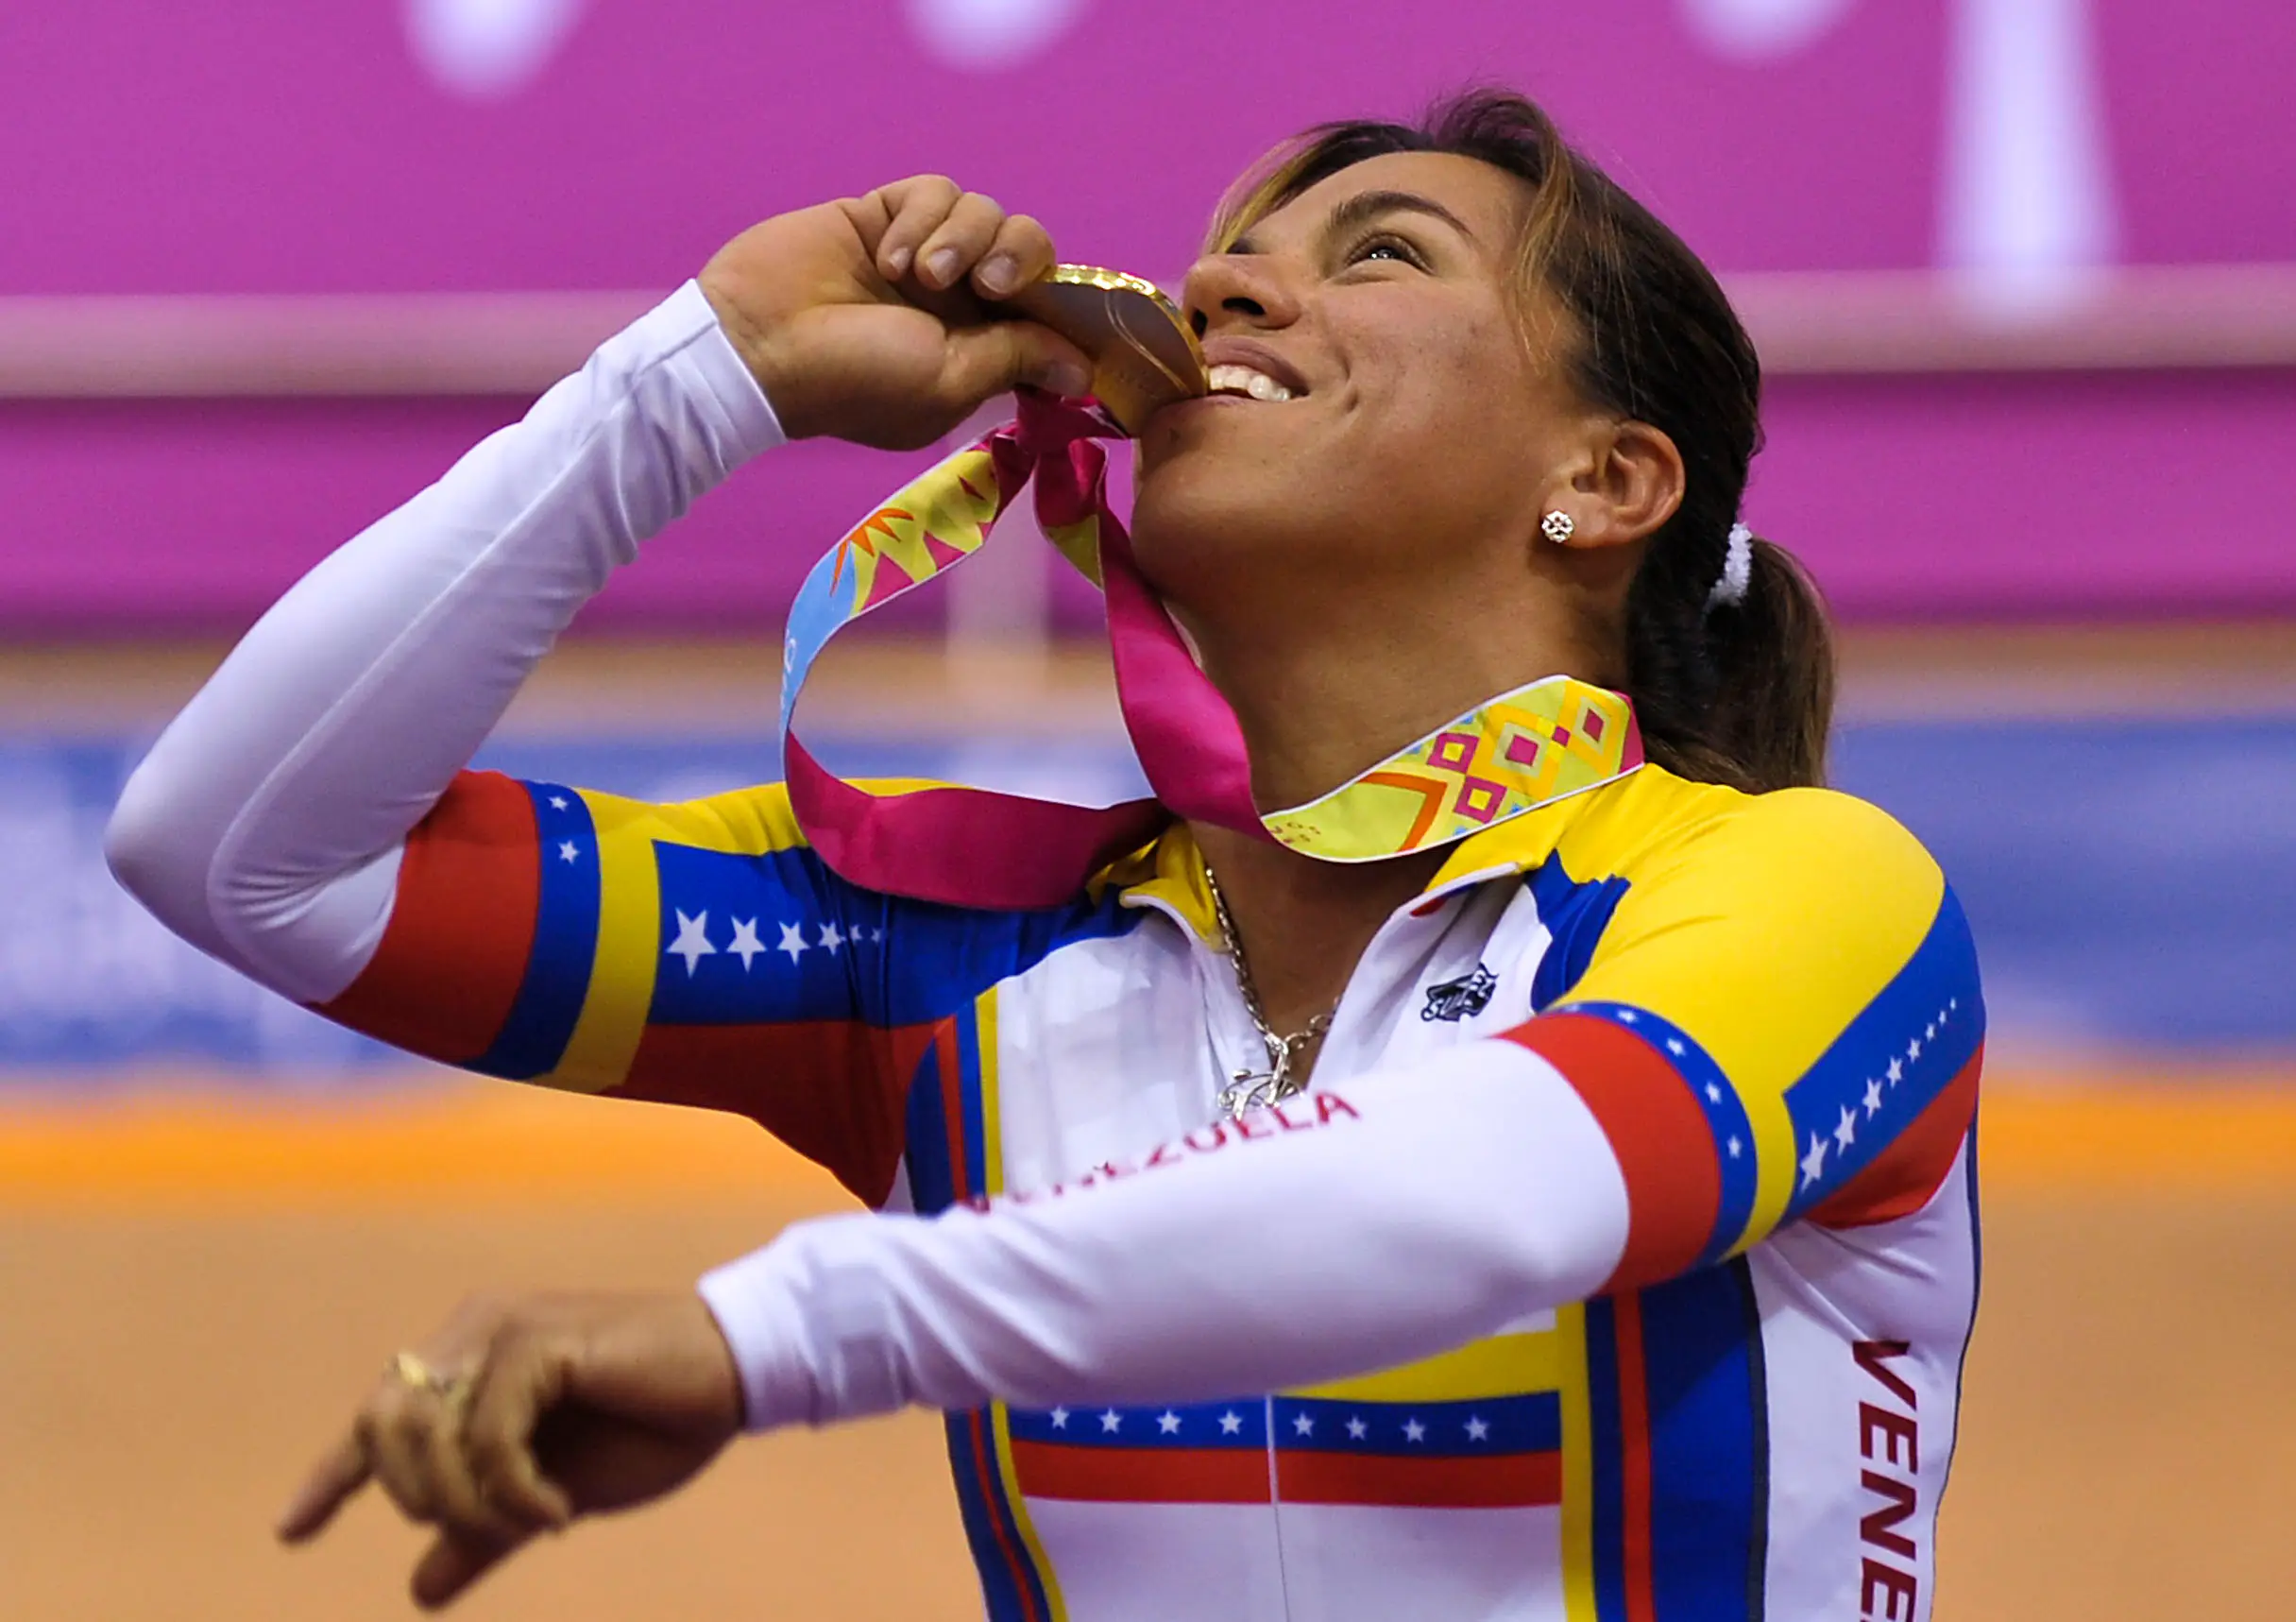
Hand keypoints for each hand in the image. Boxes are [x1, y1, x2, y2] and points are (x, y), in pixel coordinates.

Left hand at [278, 1291, 744, 1610]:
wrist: (731, 1379)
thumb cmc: (649, 1426)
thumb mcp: (553, 1495)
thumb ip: (486, 1531)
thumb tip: (419, 1590)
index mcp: (470, 1360)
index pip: (377, 1421)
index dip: (331, 1477)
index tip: (289, 1532)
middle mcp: (473, 1333)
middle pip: (383, 1429)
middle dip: (422, 1499)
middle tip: (488, 1527)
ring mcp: (502, 1331)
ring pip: (423, 1435)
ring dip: (466, 1501)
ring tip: (531, 1522)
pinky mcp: (537, 1343)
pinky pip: (485, 1436)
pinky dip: (511, 1491)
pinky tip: (555, 1511)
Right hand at [700, 175, 1093, 448]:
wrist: (759, 342)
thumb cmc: (855, 379)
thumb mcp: (949, 380)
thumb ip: (1016, 358)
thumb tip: (1083, 370)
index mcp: (981, 352)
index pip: (1047, 311)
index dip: (1064, 301)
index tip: (1069, 306)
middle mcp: (959, 303)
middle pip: (1028, 250)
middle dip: (1019, 259)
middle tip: (987, 286)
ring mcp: (924, 255)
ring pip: (987, 213)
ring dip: (962, 239)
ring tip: (919, 274)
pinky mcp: (888, 215)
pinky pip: (937, 192)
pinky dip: (921, 219)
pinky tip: (887, 256)